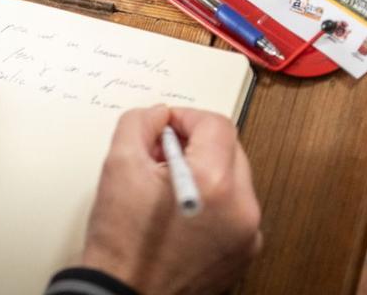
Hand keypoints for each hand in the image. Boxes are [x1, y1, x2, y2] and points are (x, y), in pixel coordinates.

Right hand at [81, 106, 261, 294]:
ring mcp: (247, 234)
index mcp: (215, 183)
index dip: (185, 117)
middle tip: (159, 156)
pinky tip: (180, 211)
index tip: (164, 126)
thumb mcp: (118, 165)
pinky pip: (235, 208)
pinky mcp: (244, 252)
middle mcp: (242, 208)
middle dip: (194, 144)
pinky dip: (213, 201)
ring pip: (234, 178)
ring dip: (204, 171)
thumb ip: (139, 123)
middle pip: (229, 148)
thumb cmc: (121, 244)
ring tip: (166, 187)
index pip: (216, 124)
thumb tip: (159, 115)